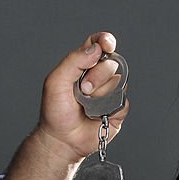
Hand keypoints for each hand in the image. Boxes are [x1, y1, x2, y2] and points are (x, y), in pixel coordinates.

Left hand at [36, 32, 128, 159]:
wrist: (62, 139)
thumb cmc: (55, 111)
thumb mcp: (56, 81)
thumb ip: (73, 60)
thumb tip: (96, 48)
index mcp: (84, 64)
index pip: (98, 44)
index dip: (105, 40)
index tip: (107, 44)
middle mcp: (99, 76)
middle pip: (111, 62)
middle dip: (97, 76)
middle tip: (83, 90)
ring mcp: (109, 92)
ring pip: (118, 82)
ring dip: (101, 94)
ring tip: (87, 104)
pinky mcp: (117, 109)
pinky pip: (123, 101)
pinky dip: (110, 108)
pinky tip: (98, 114)